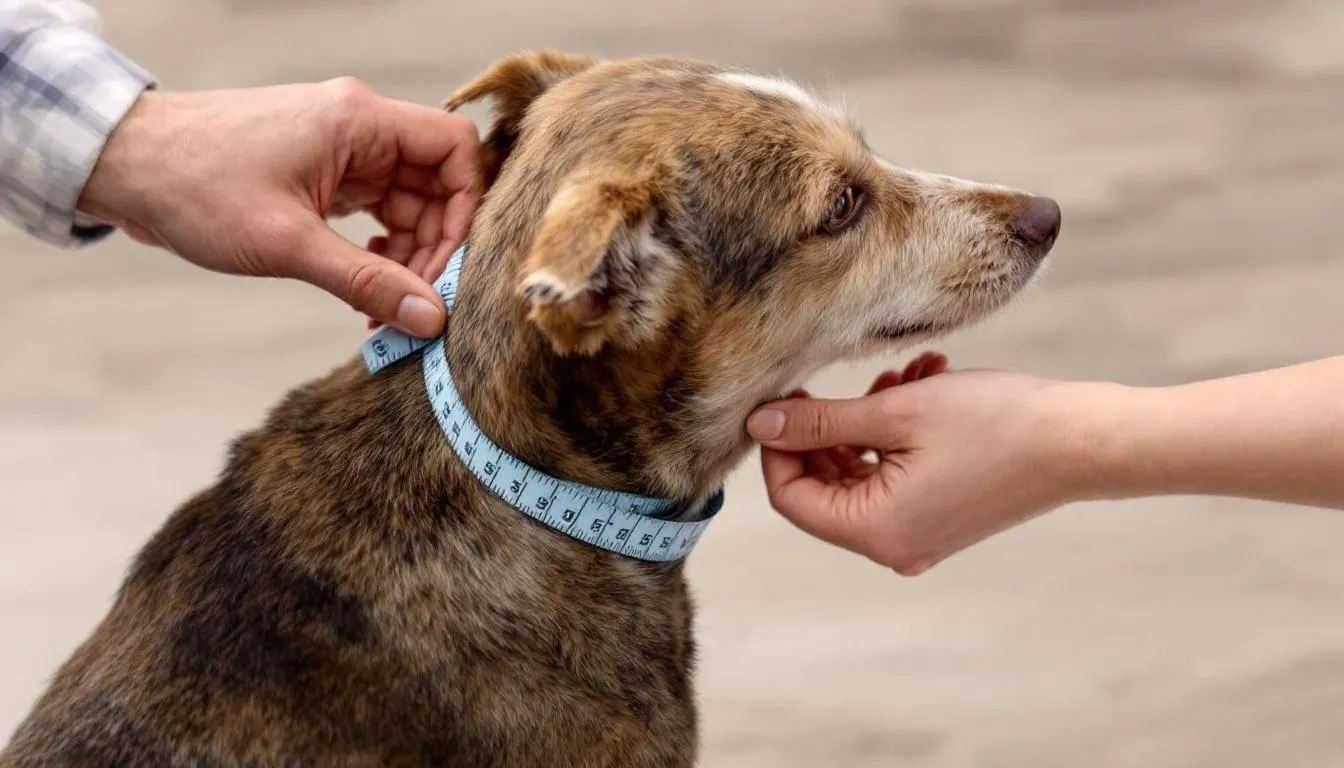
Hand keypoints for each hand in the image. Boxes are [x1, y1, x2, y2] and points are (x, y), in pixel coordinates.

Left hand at [76, 78, 484, 337]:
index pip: (455, 149)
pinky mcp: (322, 172)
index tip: (449, 263)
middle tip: (412, 301)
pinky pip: (376, 208)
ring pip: (408, 202)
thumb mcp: (288, 244)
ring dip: (405, 255)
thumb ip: (366, 281)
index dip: (467, 207)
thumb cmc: (195, 185)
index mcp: (360, 120)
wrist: (124, 166)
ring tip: (381, 303)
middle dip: (433, 246)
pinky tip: (361, 280)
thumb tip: (429, 319)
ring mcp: (341, 149)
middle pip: (436, 183)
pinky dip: (379, 248)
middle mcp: (358, 127)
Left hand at [746, 353, 1079, 574]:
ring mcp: (918, 536)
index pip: (790, 497)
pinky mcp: (940, 518)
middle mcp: (892, 546)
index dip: (778, 447)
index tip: (785, 400)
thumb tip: (758, 423)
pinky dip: (894, 435)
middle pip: (823, 488)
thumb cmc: (995, 423)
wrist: (1081, 441)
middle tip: (841, 382)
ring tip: (898, 377)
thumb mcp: (895, 412)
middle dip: (827, 430)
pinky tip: (920, 386)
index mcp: (875, 531)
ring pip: (859, 475)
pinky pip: (894, 478)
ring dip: (865, 423)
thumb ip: (819, 421)